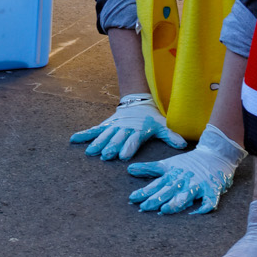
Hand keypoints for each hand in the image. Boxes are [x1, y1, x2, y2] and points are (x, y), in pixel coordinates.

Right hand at [70, 93, 185, 161]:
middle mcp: (124, 129)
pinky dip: (84, 135)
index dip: (128, 147)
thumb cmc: (151, 118)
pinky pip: (94, 130)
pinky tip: (73, 140)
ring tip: (91, 152)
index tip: (124, 156)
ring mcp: (114, 127)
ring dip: (98, 143)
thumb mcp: (161, 125)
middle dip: (111, 147)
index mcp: (137, 130)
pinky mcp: (106, 125)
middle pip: (117, 139)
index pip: (133, 140)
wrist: (138, 101)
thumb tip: (184, 145)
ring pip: (105, 136)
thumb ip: (171, 136)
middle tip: (106, 156)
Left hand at [128, 125, 245, 214]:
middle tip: (145, 207)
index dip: (144, 192)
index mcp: (172, 176)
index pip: (156, 185)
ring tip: (166, 210)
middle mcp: (183, 181)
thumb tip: (129, 169)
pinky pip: (210, 199)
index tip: (132, 199)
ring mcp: (198, 185)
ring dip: (176, 203)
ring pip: (186, 195)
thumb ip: (149, 168)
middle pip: (168, 191)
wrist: (215, 154)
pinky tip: (200, 212)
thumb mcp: (168, 164)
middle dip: (157, 199)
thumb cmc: (189, 163)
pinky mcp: (212, 189)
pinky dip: (206, 206)